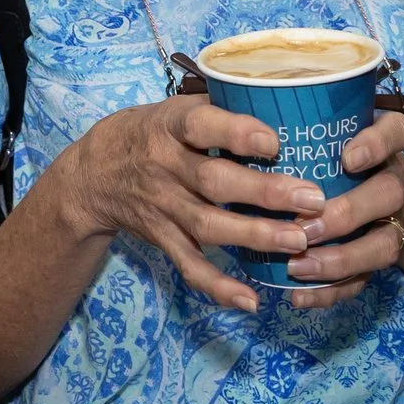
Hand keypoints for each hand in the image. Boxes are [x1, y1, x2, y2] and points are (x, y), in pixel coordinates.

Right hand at [40, 95, 333, 312]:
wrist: (92, 175)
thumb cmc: (153, 133)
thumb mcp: (176, 108)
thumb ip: (222, 108)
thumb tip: (289, 102)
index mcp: (171, 126)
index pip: (201, 126)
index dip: (237, 134)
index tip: (275, 142)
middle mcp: (165, 166)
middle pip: (214, 182)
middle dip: (264, 193)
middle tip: (312, 200)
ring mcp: (163, 207)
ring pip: (208, 225)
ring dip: (254, 236)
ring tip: (298, 241)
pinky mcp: (162, 239)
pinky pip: (190, 265)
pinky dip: (218, 286)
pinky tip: (250, 300)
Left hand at [282, 108, 403, 308]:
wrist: (378, 200)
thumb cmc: (333, 157)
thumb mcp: (325, 134)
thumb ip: (300, 128)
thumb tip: (243, 110)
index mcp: (383, 143)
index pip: (397, 131)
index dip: (377, 144)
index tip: (347, 159)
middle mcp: (393, 180)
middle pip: (389, 193)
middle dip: (346, 213)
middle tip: (305, 227)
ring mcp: (392, 223)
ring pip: (382, 245)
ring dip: (338, 259)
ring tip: (297, 267)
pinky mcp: (377, 257)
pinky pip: (363, 280)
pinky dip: (330, 291)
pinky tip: (299, 296)